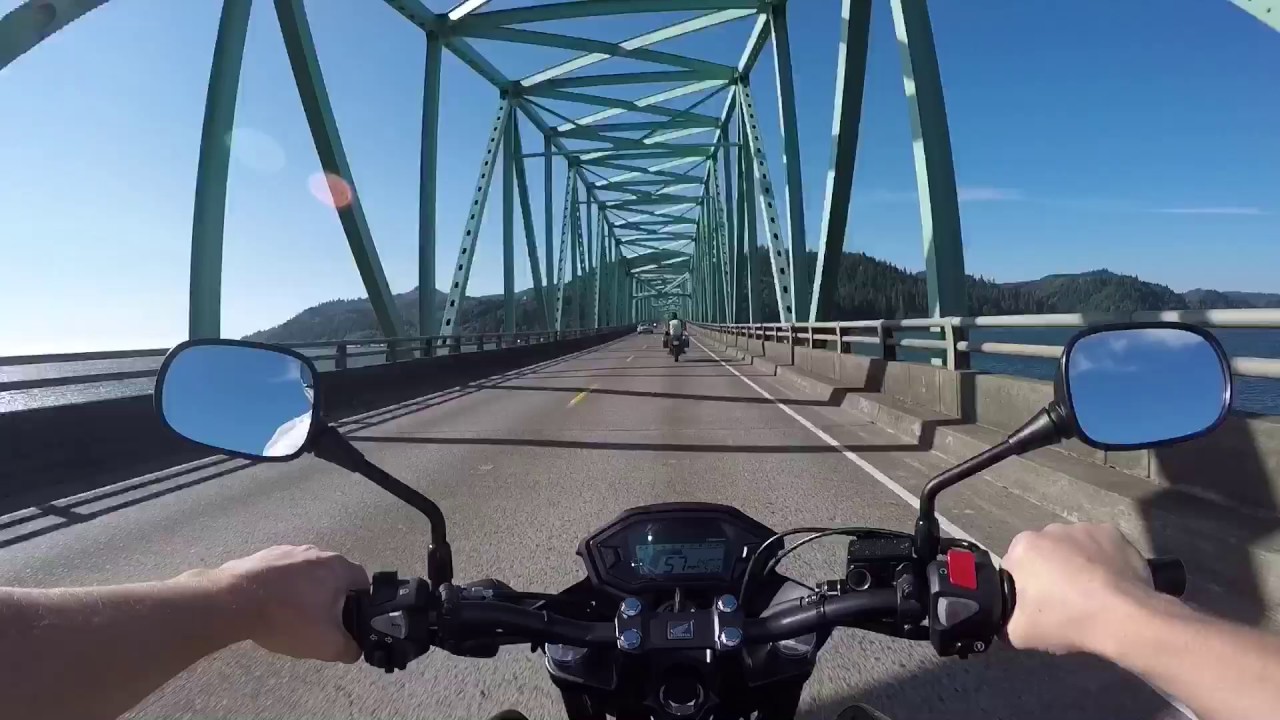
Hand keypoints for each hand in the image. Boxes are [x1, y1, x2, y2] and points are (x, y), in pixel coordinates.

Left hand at [214, 545, 368, 661]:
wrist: (234, 602)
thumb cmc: (288, 618)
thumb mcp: (326, 645)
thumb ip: (349, 648)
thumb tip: (354, 648)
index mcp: (338, 567)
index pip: (363, 582)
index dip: (361, 604)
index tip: (349, 621)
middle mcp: (316, 552)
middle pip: (333, 577)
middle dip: (330, 599)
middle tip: (320, 623)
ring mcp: (287, 550)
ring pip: (306, 574)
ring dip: (304, 592)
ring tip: (290, 616)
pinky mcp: (263, 555)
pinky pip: (281, 573)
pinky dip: (280, 588)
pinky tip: (269, 606)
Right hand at [1003, 523, 1154, 654]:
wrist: (1123, 618)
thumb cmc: (1066, 620)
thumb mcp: (1018, 634)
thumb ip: (1005, 621)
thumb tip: (1009, 619)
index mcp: (1023, 547)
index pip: (1014, 567)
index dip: (1023, 588)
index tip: (1037, 607)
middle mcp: (1051, 529)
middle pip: (1044, 553)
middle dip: (1049, 572)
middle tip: (1063, 602)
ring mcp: (1086, 528)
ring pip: (1073, 548)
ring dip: (1076, 564)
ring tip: (1091, 593)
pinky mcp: (1115, 534)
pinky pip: (1101, 547)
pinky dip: (1102, 560)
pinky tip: (1110, 583)